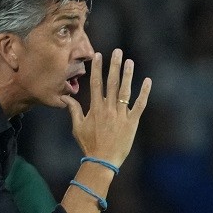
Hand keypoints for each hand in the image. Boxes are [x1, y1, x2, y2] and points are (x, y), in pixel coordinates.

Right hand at [64, 49, 150, 166]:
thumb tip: (65, 97)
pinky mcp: (132, 122)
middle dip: (114, 66)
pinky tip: (147, 81)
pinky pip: (139, 105)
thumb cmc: (89, 145)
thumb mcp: (77, 127)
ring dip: (128, 75)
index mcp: (95, 108)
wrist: (102, 161)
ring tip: (130, 61)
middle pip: (112, 83)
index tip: (98, 55)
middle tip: (118, 52)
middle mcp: (109, 109)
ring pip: (125, 91)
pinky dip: (144, 93)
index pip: (96, 83)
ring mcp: (121, 115)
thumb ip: (73, 110)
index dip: (97, 68)